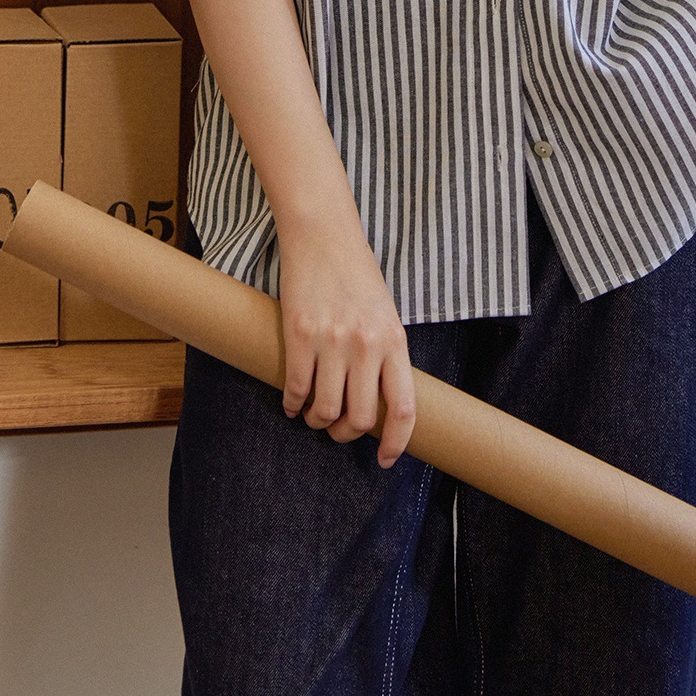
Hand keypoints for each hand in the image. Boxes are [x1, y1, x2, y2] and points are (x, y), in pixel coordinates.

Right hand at [274, 192, 416, 469]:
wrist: (324, 235)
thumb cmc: (356, 274)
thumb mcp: (385, 313)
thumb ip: (385, 353)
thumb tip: (377, 400)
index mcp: (394, 341)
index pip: (403, 408)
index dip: (396, 443)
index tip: (385, 460)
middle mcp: (366, 345)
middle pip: (359, 418)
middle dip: (345, 434)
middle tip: (336, 429)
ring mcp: (332, 341)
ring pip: (325, 409)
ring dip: (316, 420)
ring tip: (312, 414)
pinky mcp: (299, 334)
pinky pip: (296, 388)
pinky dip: (292, 404)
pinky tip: (292, 402)